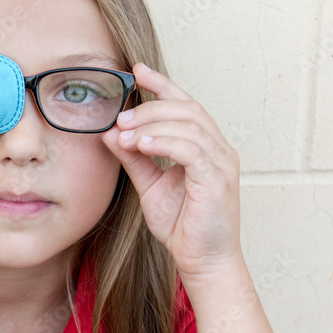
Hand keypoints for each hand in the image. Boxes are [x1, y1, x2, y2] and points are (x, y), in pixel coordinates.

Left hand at [101, 63, 242, 282]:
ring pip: (189, 124)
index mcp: (206, 147)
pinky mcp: (217, 180)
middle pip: (188, 108)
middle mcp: (219, 149)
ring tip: (125, 132)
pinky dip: (164, 142)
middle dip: (151, 106)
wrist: (202, 261)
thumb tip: (110, 132)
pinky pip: (191, 149)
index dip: (162, 85)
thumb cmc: (182, 225)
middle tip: (120, 115)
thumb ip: (134, 158)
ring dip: (152, 124)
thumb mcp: (150, 185)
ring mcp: (222, 163)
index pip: (186, 104)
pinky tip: (141, 145)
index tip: (137, 71)